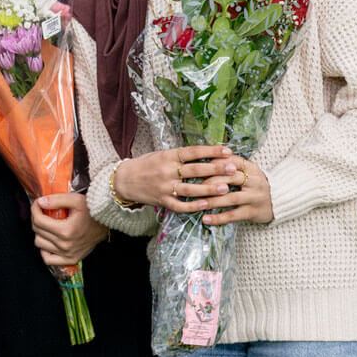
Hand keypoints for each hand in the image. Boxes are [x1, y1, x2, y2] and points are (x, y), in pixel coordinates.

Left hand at [31, 193, 107, 265]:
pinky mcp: (71, 260)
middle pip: (37, 231)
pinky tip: (50, 240)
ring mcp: (68, 254)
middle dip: (36, 218)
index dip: (34, 209)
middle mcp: (65, 245)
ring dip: (40, 233)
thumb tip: (40, 203)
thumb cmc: (92, 211)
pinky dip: (45, 250)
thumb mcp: (76, 199)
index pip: (38, 221)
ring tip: (47, 225)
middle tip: (42, 212)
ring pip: (39, 244)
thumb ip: (56, 200)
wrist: (106, 223)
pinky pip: (48, 259)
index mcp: (66, 231)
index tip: (37, 204)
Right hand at [113, 145, 237, 211]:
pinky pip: (179, 205)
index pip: (193, 152)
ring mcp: (164, 187)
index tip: (228, 151)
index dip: (211, 151)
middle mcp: (166, 171)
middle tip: (233, 168)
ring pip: (190, 189)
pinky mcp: (161, 200)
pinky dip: (193, 206)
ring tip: (226, 188)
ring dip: (209, 189)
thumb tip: (206, 153)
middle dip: (216, 169)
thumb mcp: (161, 155)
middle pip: (195, 170)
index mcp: (168, 156)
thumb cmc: (146, 165)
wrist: (123, 179)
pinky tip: (206, 205)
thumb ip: (181, 156)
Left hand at [194, 156, 273, 225]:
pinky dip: (219, 218)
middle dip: (209, 182)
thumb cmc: (253, 185)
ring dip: (212, 201)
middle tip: (191, 186)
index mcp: (251, 168)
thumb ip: (230, 166)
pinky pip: (234, 215)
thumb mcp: (247, 171)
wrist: (278, 202)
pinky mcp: (253, 212)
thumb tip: (203, 159)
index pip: (232, 161)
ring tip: (196, 204)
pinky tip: (206, 219)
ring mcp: (255, 197)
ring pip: (231, 198)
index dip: (214, 162)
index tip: (197, 165)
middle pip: (230, 178)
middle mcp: (255, 181)